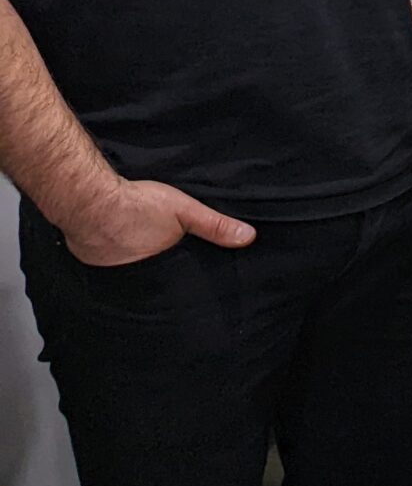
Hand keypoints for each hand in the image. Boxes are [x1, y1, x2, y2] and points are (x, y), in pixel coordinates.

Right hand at [59, 178, 255, 266]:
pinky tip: (120, 243)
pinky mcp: (90, 262)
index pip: (177, 286)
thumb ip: (215, 226)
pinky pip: (108, 264)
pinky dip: (115, 257)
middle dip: (162, 274)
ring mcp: (108, 273)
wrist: (88, 200)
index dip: (184, 281)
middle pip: (153, 280)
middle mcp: (133, 279)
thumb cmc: (137, 205)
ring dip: (137, 265)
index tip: (193, 283)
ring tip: (143, 251)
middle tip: (167, 262)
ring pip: (130, 273)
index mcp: (159, 271)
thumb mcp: (185, 211)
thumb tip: (247, 238)